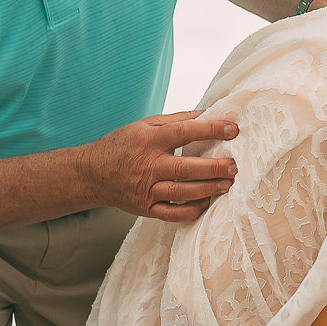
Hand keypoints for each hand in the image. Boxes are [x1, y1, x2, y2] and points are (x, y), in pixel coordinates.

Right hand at [81, 111, 240, 222]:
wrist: (92, 174)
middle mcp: (148, 165)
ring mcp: (146, 189)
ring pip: (181, 192)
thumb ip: (177, 120)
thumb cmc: (123, 145)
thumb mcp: (145, 125)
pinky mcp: (145, 208)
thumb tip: (209, 112)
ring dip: (207, 189)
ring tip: (227, 184)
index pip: (184, 132)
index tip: (232, 129)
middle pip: (185, 168)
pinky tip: (206, 204)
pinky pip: (171, 214)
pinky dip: (190, 211)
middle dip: (213, 168)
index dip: (210, 129)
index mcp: (149, 141)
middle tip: (234, 165)